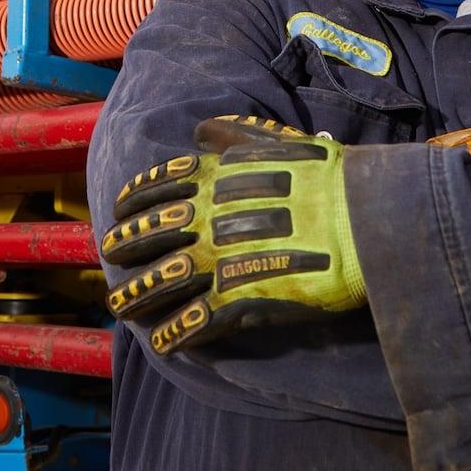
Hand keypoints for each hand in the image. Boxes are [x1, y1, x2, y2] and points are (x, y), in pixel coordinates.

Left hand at [99, 115, 367, 354]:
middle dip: (125, 245)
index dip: (135, 200)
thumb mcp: (276, 142)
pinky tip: (161, 341)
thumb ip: (234, 136)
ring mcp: (220, 259)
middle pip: (151, 234)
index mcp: (215, 179)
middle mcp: (208, 217)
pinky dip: (174, 332)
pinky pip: (195, 319)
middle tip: (108, 254)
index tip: (119, 209)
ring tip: (120, 305)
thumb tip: (202, 129)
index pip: (159, 187)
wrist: (362, 216)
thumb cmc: (326, 176)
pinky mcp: (239, 298)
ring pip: (162, 280)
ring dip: (136, 294)